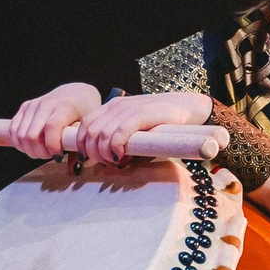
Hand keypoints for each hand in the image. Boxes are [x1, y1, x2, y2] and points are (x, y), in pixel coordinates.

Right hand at [8, 82, 103, 157]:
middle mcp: (46, 104)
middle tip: (50, 155)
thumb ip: (81, 144)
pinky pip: (14, 130)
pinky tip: (32, 146)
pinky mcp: (24, 108)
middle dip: (40, 152)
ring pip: (20, 135)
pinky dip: (20, 143)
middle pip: (32, 135)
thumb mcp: (87, 125)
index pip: (52, 126)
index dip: (52, 145)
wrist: (75, 94)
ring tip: (42, 151)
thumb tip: (78, 163)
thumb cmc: (83, 112)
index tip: (58, 156)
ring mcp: (33, 105)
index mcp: (65, 106)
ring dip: (30, 150)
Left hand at [71, 91, 214, 164]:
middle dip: (93, 153)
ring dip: (104, 153)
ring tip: (116, 162)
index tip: (90, 159)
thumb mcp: (135, 127)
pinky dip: (115, 147)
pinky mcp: (142, 114)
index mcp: (112, 107)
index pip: (85, 125)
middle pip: (90, 131)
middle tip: (106, 164)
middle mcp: (117, 105)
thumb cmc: (161, 122)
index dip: (82, 144)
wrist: (187, 107)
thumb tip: (106, 159)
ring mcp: (129, 108)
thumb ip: (119, 137)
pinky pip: (119, 132)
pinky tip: (122, 157)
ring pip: (101, 134)